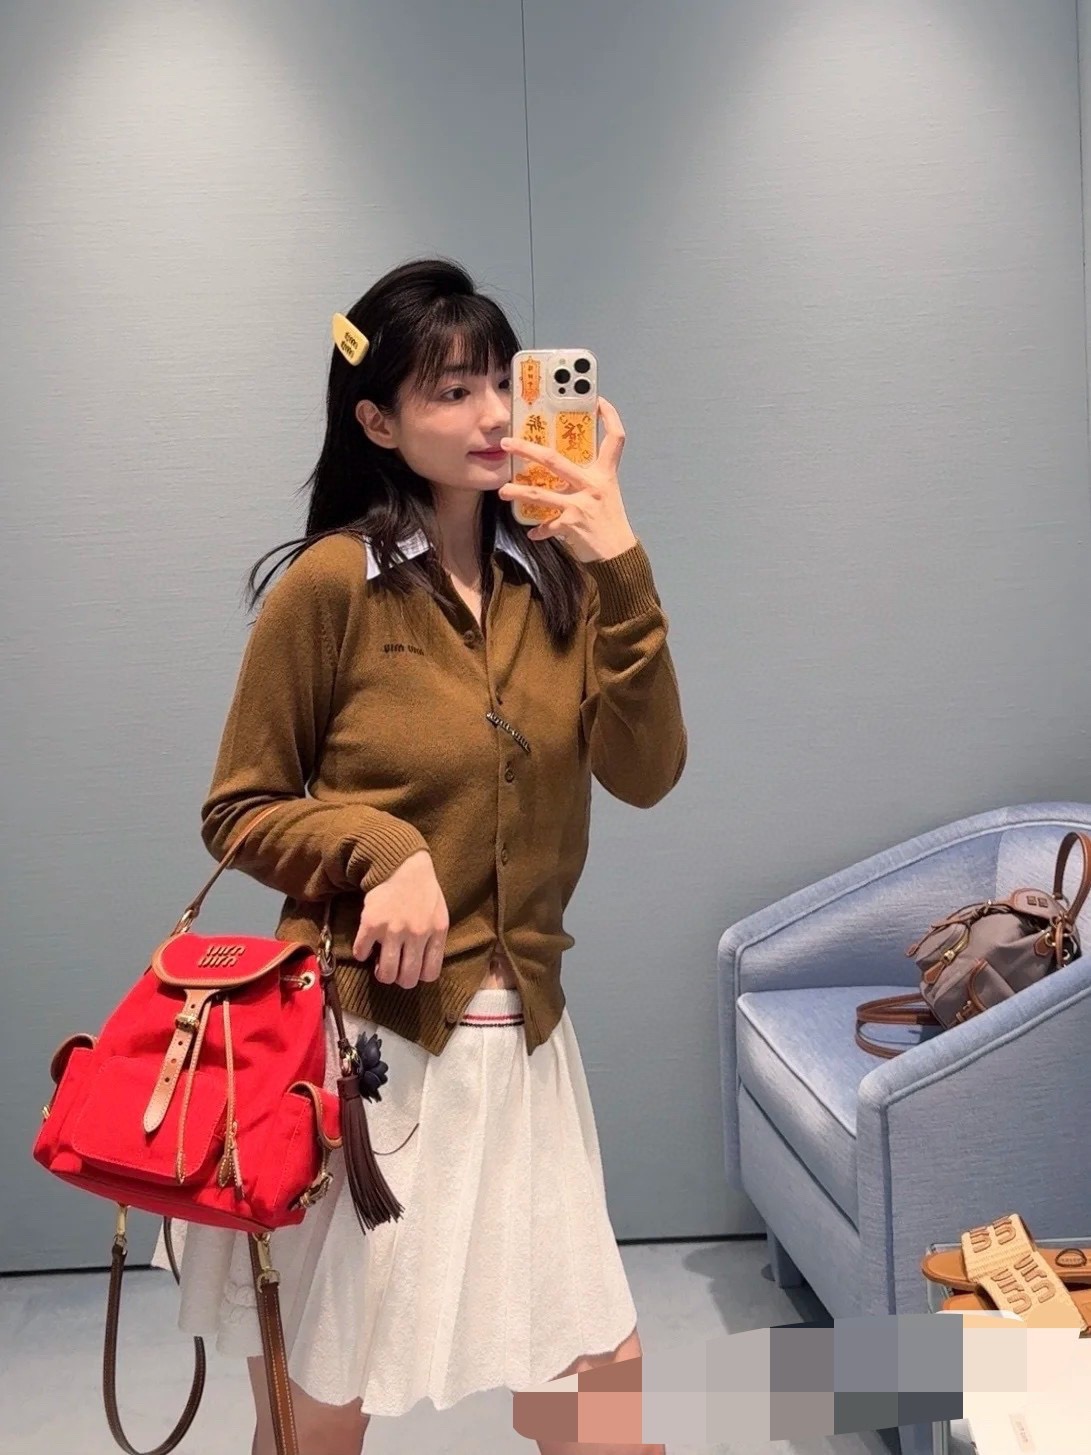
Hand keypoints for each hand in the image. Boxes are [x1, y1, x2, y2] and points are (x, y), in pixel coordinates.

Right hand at [352, 849, 449, 988]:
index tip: (412, 970)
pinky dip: (362, 954)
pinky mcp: (372, 923)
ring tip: (380, 965)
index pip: (430, 973)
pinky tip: (367, 947)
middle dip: (400, 980)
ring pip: (386, 973)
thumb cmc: (422, 891)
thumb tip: (424, 968)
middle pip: (407, 979)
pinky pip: (361, 953)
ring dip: (382, 974)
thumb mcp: (439, 915)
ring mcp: (393, 929)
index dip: (419, 976)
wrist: (400, 865)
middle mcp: (416, 933)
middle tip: (395, 970)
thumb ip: (434, 940)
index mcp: (436, 932)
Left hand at [498, 397, 638, 563]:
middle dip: (527, 449)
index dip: (610, 417)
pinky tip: (532, 532)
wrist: (619, 555)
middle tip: (507, 442)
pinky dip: (539, 529)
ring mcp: (581, 505)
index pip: (615, 439)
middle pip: (555, 460)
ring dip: (519, 492)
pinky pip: (547, 525)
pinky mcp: (571, 525)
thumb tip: (562, 469)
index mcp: (605, 474)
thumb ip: (586, 480)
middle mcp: (593, 486)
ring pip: (542, 494)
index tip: (599, 400)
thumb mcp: (605, 494)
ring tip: (503, 491)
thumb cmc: (610, 523)